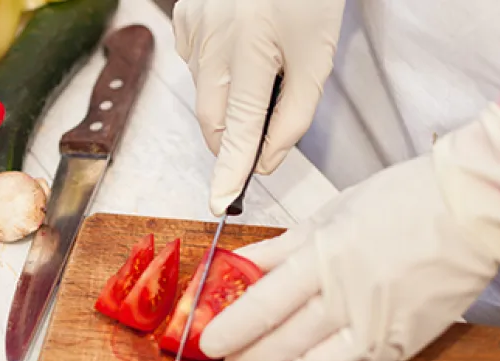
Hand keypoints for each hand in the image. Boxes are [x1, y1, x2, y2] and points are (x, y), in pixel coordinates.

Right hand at [173, 0, 345, 215]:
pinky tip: (240, 44)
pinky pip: (195, 65)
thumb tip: (267, 158)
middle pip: (213, 119)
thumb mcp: (318, 55)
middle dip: (233, 138)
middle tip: (265, 128)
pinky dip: (216, 71)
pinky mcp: (181, 20)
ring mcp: (191, 30)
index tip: (220, 202)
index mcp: (252, 50)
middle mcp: (212, 42)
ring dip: (228, 99)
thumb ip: (295, 114)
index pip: (238, 128)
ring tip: (261, 63)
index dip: (231, 170)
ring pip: (204, 94)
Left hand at [198, 104, 499, 360]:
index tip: (207, 341)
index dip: (232, 328)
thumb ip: (280, 246)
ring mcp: (378, 324)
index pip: (265, 304)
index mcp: (326, 258)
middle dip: (248, 357)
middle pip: (284, 341)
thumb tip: (238, 263)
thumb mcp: (329, 214)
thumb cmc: (403, 200)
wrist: (474, 211)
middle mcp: (349, 298)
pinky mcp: (402, 341)